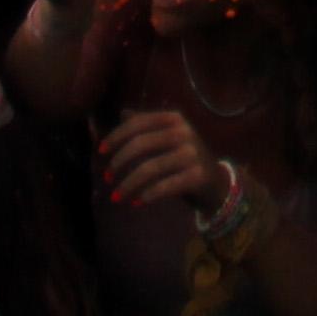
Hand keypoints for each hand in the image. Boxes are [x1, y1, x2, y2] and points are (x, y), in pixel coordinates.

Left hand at [100, 111, 223, 210]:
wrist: (216, 182)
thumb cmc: (184, 158)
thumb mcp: (167, 137)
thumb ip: (146, 126)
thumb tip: (123, 113)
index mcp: (174, 118)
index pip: (138, 123)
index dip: (116, 136)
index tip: (100, 152)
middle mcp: (184, 132)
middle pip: (141, 144)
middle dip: (118, 162)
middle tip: (106, 178)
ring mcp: (192, 153)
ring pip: (150, 168)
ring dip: (128, 184)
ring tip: (116, 197)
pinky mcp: (197, 175)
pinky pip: (165, 186)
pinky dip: (147, 195)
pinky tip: (136, 202)